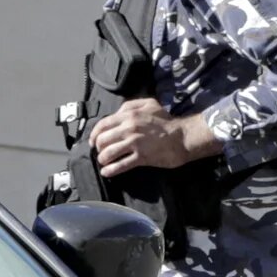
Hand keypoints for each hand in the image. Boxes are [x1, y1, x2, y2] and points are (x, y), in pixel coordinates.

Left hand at [92, 99, 213, 175]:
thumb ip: (130, 105)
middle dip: (99, 148)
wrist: (182, 137)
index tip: (93, 141)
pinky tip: (107, 172)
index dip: (94, 134)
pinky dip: (111, 170)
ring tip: (104, 162)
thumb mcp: (149, 104)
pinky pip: (121, 165)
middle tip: (101, 152)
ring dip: (103, 159)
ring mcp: (134, 143)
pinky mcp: (141, 157)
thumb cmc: (167, 122)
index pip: (102, 124)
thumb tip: (116, 112)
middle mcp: (129, 128)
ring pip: (109, 153)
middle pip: (103, 140)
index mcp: (129, 115)